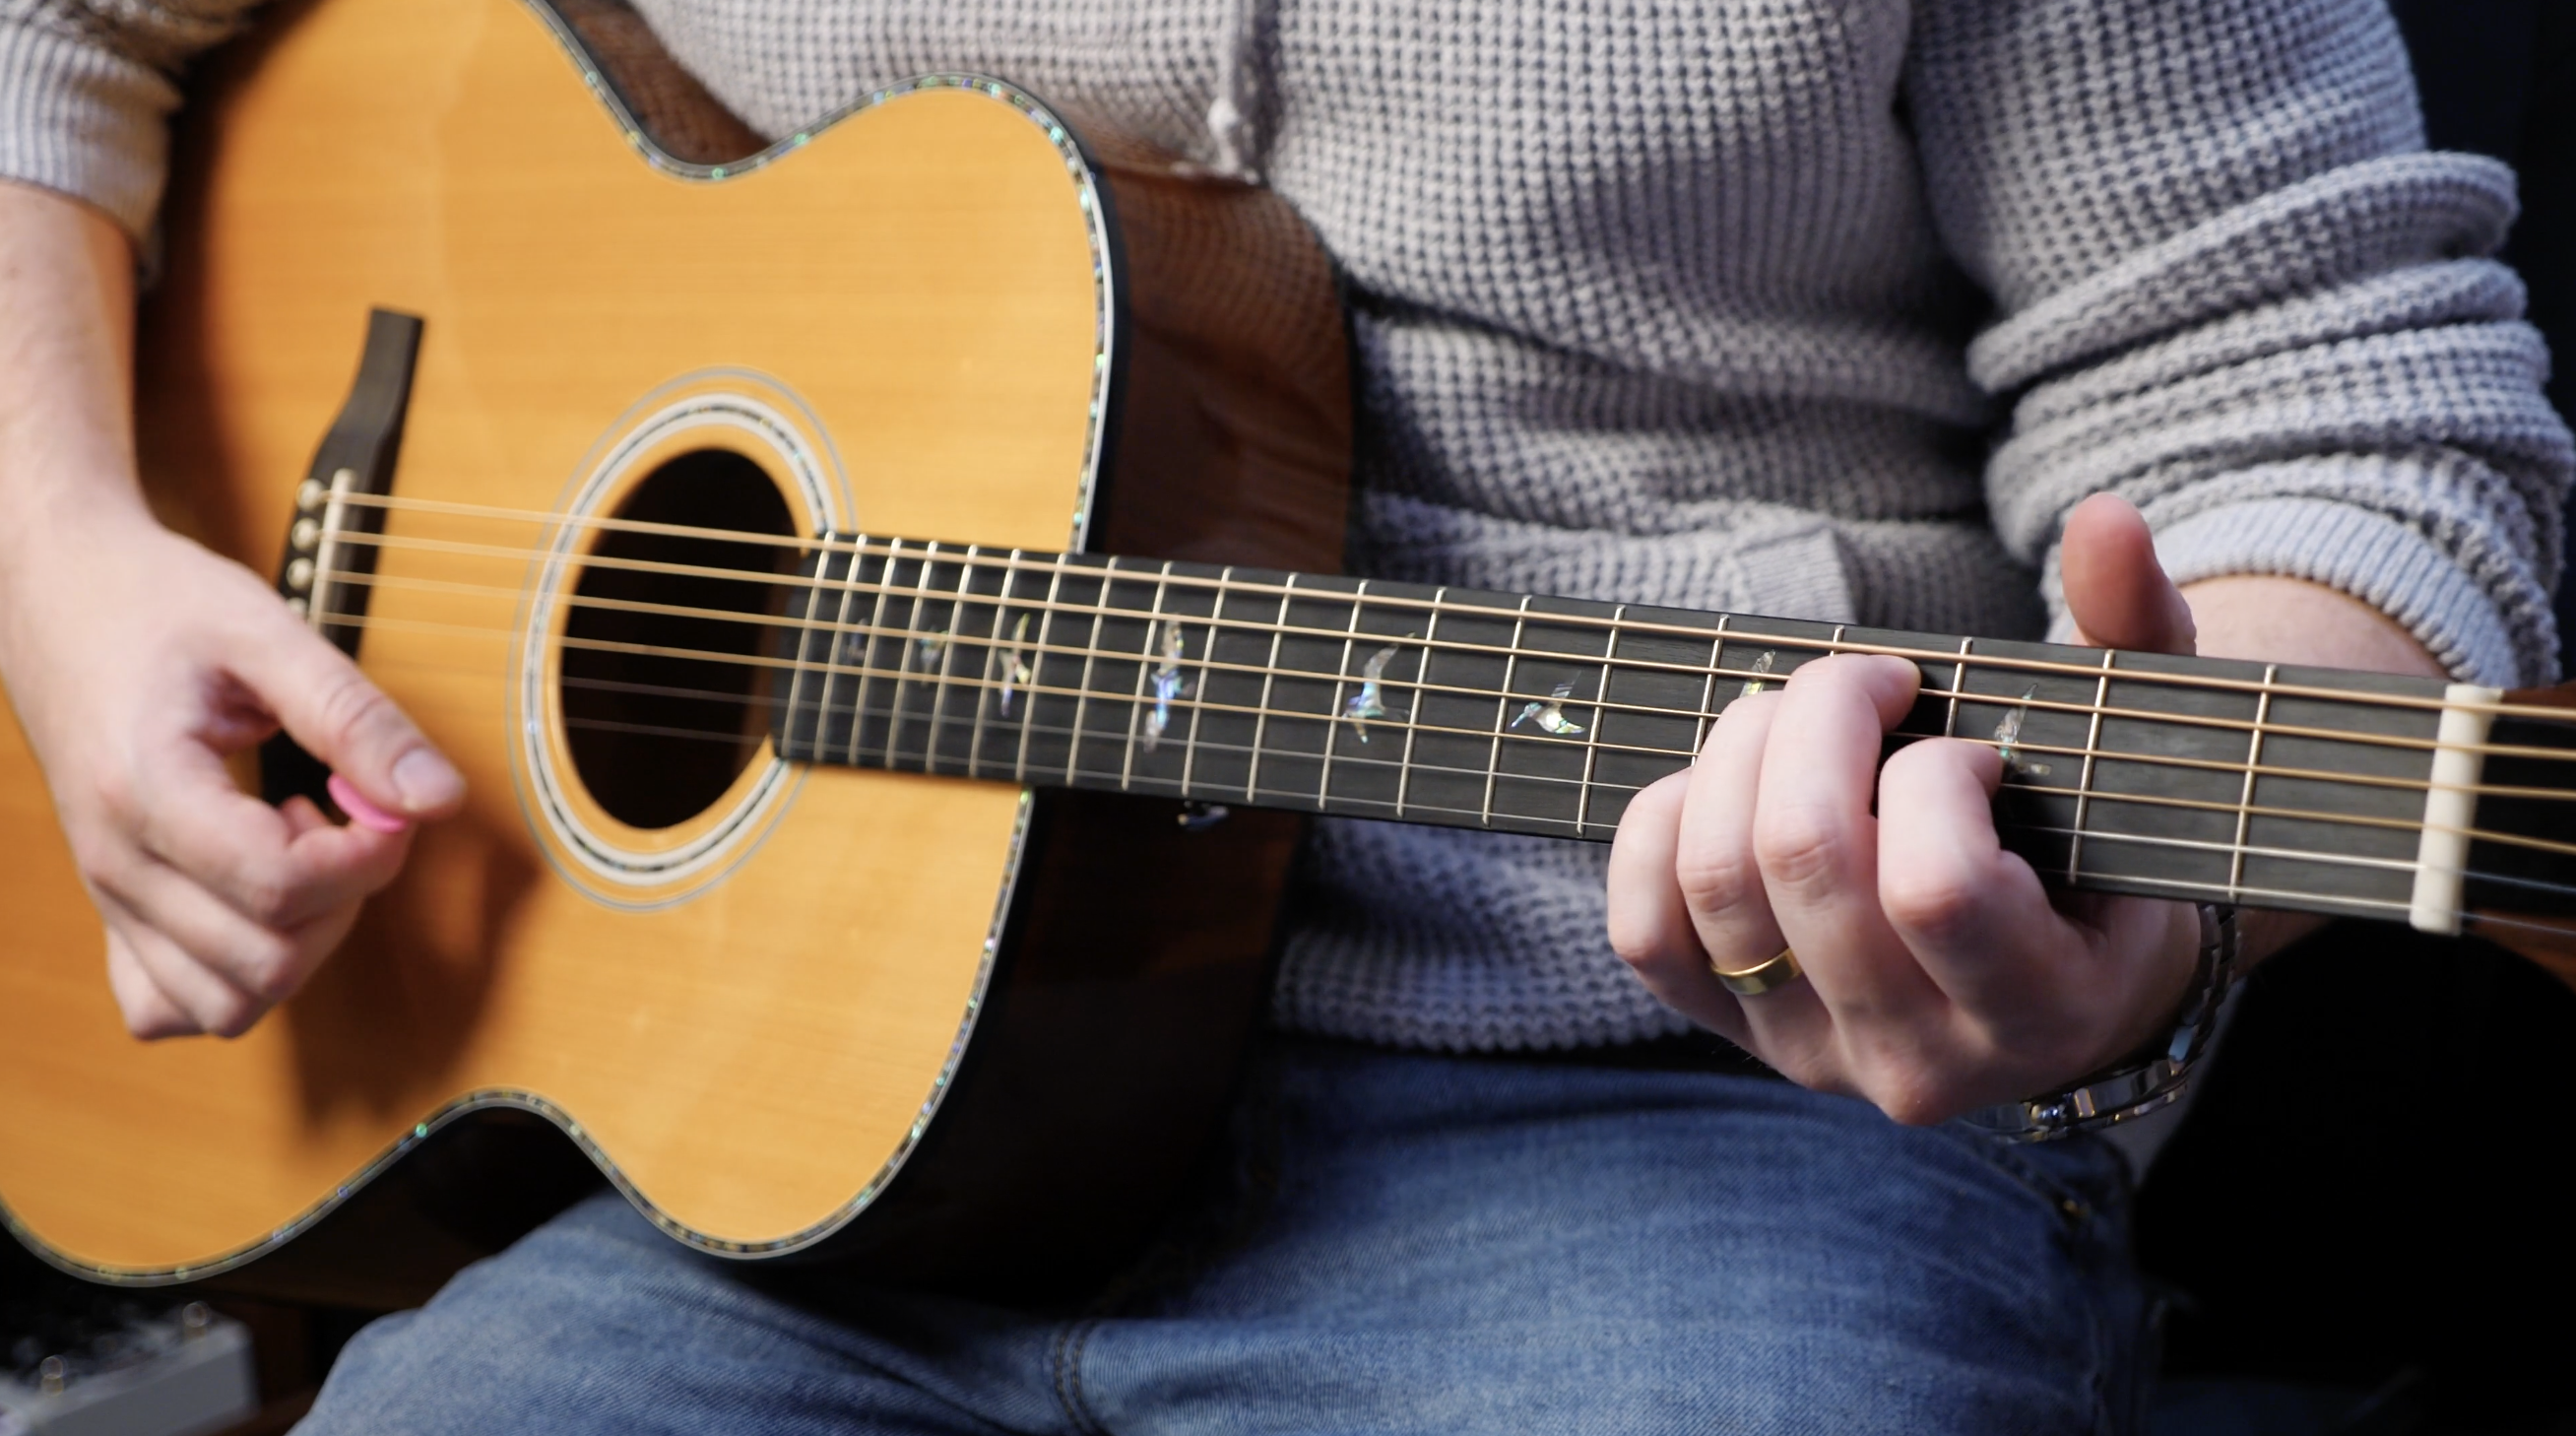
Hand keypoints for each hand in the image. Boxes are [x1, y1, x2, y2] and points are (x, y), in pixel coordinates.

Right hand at [0, 506, 463, 1038]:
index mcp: (146, 791)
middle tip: (340, 814)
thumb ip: (355, 718)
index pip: (281, 887)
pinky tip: (258, 894)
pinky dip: (234, 976)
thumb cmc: (152, 604)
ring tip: (296, 848)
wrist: (55, 596)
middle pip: (265, 961)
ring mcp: (108, 899)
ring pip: (225, 1006)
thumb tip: (439, 798)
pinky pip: (170, 1007)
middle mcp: (114, 865)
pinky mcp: (114, 912)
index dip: (366, 856)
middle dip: (342, 899)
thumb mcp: (266, 633)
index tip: (382, 798)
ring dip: (296, 945)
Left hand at [1606, 494, 2202, 1122]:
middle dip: (1820, 722)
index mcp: (2041, 1007)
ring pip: (1716, 884)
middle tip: (1867, 683)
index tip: (1967, 747)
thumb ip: (2137, 634)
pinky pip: (1647, 932)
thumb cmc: (2104, 845)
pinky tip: (1724, 783)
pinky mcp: (1734, 1030)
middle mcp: (1916, 1058)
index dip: (1932, 779)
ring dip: (1739, 754)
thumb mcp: (2146, 750)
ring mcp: (1810, 1051)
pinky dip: (1662, 827)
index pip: (1937, 890)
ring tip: (1800, 720)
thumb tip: (2106, 521)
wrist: (2064, 981)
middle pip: (1806, 863)